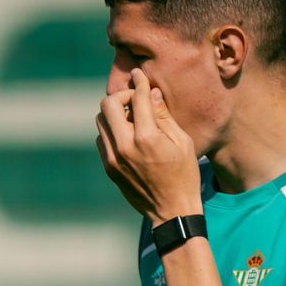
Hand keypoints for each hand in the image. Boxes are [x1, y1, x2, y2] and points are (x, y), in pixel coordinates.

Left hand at [95, 68, 202, 223]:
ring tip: (133, 118)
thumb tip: (151, 93)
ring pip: (101, 122)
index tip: (138, 74)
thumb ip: (164, 116)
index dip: (138, 83)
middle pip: (107, 105)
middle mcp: (124, 146)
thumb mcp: (183, 142)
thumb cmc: (184, 174)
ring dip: (114, 114)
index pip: (136, 99)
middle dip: (120, 97)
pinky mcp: (108, 168)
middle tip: (134, 100)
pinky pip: (102, 140)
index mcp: (146, 138)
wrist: (171, 210)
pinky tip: (128, 136)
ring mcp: (112, 158)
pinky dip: (112, 131)